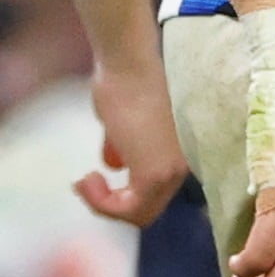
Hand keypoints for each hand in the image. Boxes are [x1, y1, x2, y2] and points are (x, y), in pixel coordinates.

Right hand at [76, 58, 187, 227]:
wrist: (129, 63)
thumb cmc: (125, 83)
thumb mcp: (124, 123)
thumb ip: (124, 147)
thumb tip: (114, 164)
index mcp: (184, 151)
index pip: (160, 192)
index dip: (125, 192)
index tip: (98, 175)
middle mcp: (186, 164)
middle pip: (151, 207)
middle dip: (113, 203)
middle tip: (88, 182)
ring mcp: (173, 170)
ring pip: (140, 213)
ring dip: (104, 205)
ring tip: (86, 181)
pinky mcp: (155, 174)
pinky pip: (127, 209)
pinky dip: (102, 203)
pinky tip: (87, 180)